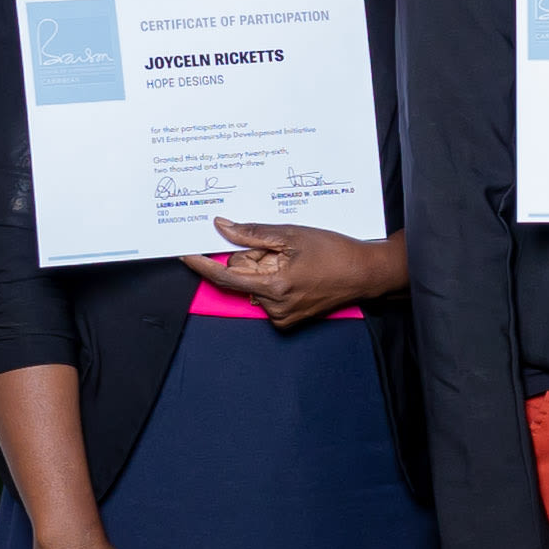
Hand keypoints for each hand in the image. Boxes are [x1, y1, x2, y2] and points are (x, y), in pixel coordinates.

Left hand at [188, 220, 401, 327]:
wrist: (364, 274)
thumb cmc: (335, 252)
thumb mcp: (292, 235)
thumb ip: (253, 233)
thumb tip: (222, 227)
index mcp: (273, 287)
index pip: (225, 277)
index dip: (202, 264)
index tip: (184, 254)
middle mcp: (273, 308)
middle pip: (241, 278)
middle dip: (252, 260)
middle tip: (278, 250)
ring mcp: (281, 317)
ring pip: (253, 285)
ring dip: (265, 270)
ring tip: (293, 262)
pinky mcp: (287, 321)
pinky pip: (265, 296)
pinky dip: (273, 282)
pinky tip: (295, 274)